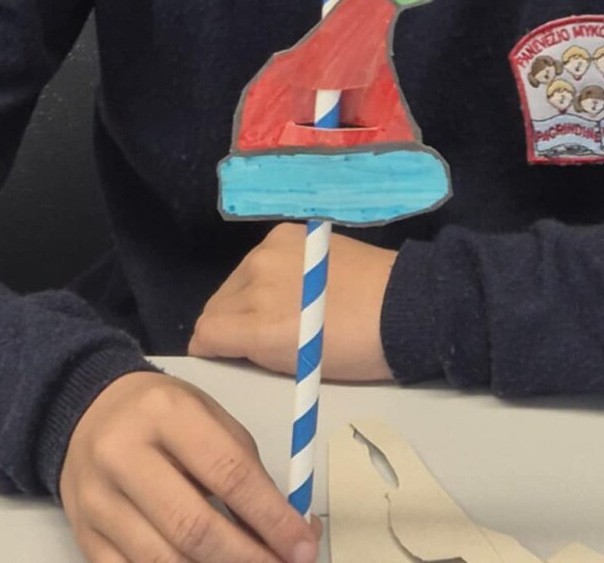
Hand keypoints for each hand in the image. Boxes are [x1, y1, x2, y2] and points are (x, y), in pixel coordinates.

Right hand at [58, 370, 320, 562]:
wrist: (87, 411)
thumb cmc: (161, 414)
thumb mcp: (206, 416)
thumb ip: (246, 469)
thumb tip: (290, 530)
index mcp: (165, 413)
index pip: (228, 474)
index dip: (272, 518)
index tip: (303, 546)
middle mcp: (123, 455)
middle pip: (194, 528)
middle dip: (248, 559)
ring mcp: (97, 501)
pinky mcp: (84, 536)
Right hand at [189, 222, 396, 380]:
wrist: (398, 305)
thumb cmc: (354, 352)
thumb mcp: (298, 369)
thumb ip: (255, 354)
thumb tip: (227, 346)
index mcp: (259, 326)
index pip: (205, 334)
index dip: (208, 349)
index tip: (219, 356)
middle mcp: (256, 281)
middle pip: (214, 305)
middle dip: (224, 324)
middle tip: (248, 338)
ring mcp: (269, 252)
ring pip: (233, 281)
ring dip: (240, 297)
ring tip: (270, 310)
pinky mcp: (285, 233)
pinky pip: (255, 258)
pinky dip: (260, 274)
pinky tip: (286, 284)